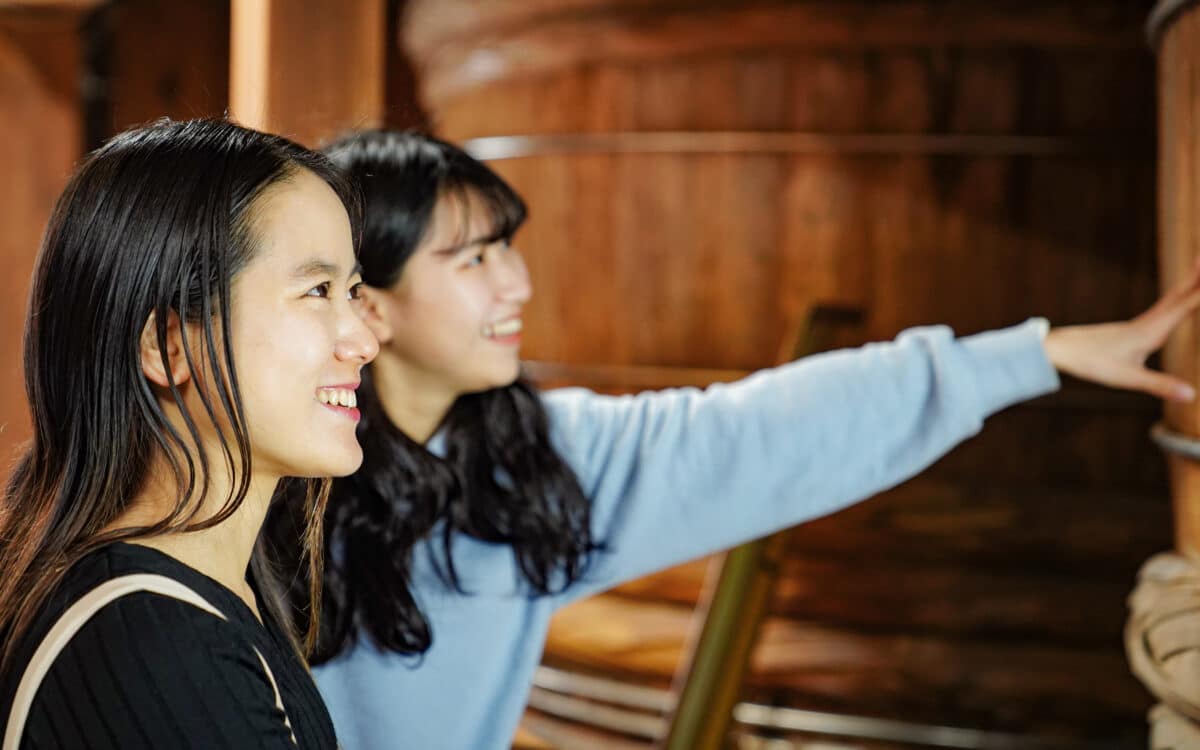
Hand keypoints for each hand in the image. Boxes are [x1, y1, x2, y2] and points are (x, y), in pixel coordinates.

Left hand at [1043, 259, 1199, 401]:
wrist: (1060, 349)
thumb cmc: (1092, 363)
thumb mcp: (1128, 378)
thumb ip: (1160, 386)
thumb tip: (1191, 395)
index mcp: (1151, 330)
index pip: (1187, 306)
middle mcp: (1148, 322)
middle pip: (1180, 295)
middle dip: (1198, 278)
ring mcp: (1140, 324)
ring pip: (1171, 300)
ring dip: (1188, 285)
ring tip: (1199, 270)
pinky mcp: (1133, 329)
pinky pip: (1162, 309)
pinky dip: (1177, 299)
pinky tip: (1176, 302)